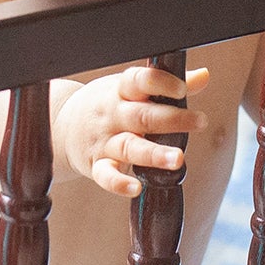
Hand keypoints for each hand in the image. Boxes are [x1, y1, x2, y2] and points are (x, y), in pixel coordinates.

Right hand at [54, 63, 211, 197]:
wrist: (60, 126)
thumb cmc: (107, 104)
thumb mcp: (128, 89)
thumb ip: (166, 85)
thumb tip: (204, 76)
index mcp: (122, 91)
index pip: (139, 81)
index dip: (160, 83)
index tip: (182, 89)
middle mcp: (113, 114)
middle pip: (142, 116)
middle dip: (172, 119)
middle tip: (200, 121)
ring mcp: (103, 141)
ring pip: (129, 146)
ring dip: (153, 154)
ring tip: (178, 160)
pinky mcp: (95, 165)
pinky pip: (105, 175)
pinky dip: (118, 183)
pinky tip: (136, 188)